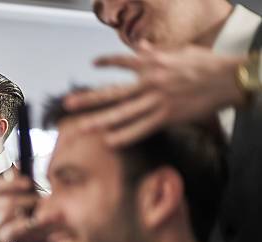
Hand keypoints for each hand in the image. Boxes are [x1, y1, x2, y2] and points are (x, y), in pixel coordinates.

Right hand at [0, 174, 51, 241]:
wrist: (53, 230)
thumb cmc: (43, 210)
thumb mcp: (36, 191)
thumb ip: (26, 179)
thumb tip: (18, 164)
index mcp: (0, 197)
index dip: (10, 184)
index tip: (28, 183)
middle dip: (19, 199)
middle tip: (36, 200)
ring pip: (0, 216)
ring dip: (21, 211)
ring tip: (37, 212)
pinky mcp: (5, 238)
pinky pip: (5, 233)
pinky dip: (19, 226)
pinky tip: (31, 223)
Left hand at [64, 41, 247, 145]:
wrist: (228, 79)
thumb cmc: (205, 65)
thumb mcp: (179, 52)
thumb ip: (155, 51)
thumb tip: (140, 44)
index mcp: (152, 63)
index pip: (123, 60)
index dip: (107, 62)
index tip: (93, 64)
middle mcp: (149, 82)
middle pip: (112, 93)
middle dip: (89, 99)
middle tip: (68, 104)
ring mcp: (156, 101)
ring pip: (121, 113)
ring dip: (99, 121)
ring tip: (80, 128)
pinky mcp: (166, 116)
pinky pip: (140, 129)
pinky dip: (124, 135)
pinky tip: (108, 141)